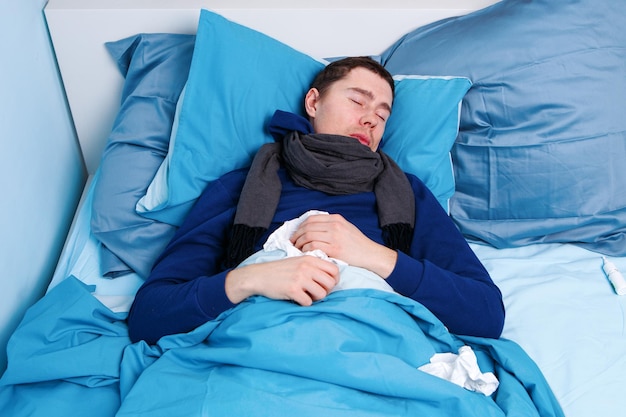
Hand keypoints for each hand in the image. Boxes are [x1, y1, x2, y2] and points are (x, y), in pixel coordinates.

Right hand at [225, 256, 339, 305]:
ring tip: (306, 295)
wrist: (259, 276)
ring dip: (315, 298)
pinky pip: (308, 302)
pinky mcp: (293, 290)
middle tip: (315, 292)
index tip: (326, 285)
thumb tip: (331, 279)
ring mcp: (300, 278)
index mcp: (310, 259)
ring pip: (322, 294)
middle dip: (325, 291)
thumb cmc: (280, 270)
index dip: (334, 280)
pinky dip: (304, 303)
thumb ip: (314, 266)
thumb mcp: (298, 262)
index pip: (334, 270)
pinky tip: (297, 298)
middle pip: (330, 284)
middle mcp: (307, 267)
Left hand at [289, 213, 396, 277]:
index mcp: (336, 219)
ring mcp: (334, 237)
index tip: (296, 233)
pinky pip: (313, 246)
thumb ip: (331, 225)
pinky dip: (305, 249)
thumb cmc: (358, 244)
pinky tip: (305, 253)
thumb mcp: (346, 227)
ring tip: (297, 248)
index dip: (300, 226)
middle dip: (296, 235)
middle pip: (307, 227)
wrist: (371, 255)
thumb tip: (313, 228)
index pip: (311, 219)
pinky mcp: (334, 249)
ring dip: (299, 243)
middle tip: (292, 242)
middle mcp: (335, 225)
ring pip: (308, 236)